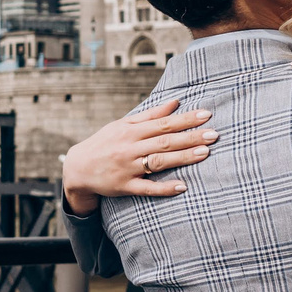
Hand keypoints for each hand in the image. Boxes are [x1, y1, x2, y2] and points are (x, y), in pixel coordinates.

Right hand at [60, 98, 216, 212]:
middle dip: (190, 137)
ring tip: (204, 153)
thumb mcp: (122, 125)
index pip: (163, 123)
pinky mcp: (125, 186)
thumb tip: (175, 103)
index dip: (185, 119)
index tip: (206, 114)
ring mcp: (128, 168)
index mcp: (131, 131)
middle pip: (165, 141)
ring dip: (182, 157)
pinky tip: (183, 186)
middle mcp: (130, 148)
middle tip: (214, 134)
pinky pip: (147, 188)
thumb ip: (150, 115)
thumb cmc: (104, 143)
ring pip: (159, 162)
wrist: (77, 168)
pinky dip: (165, 187)